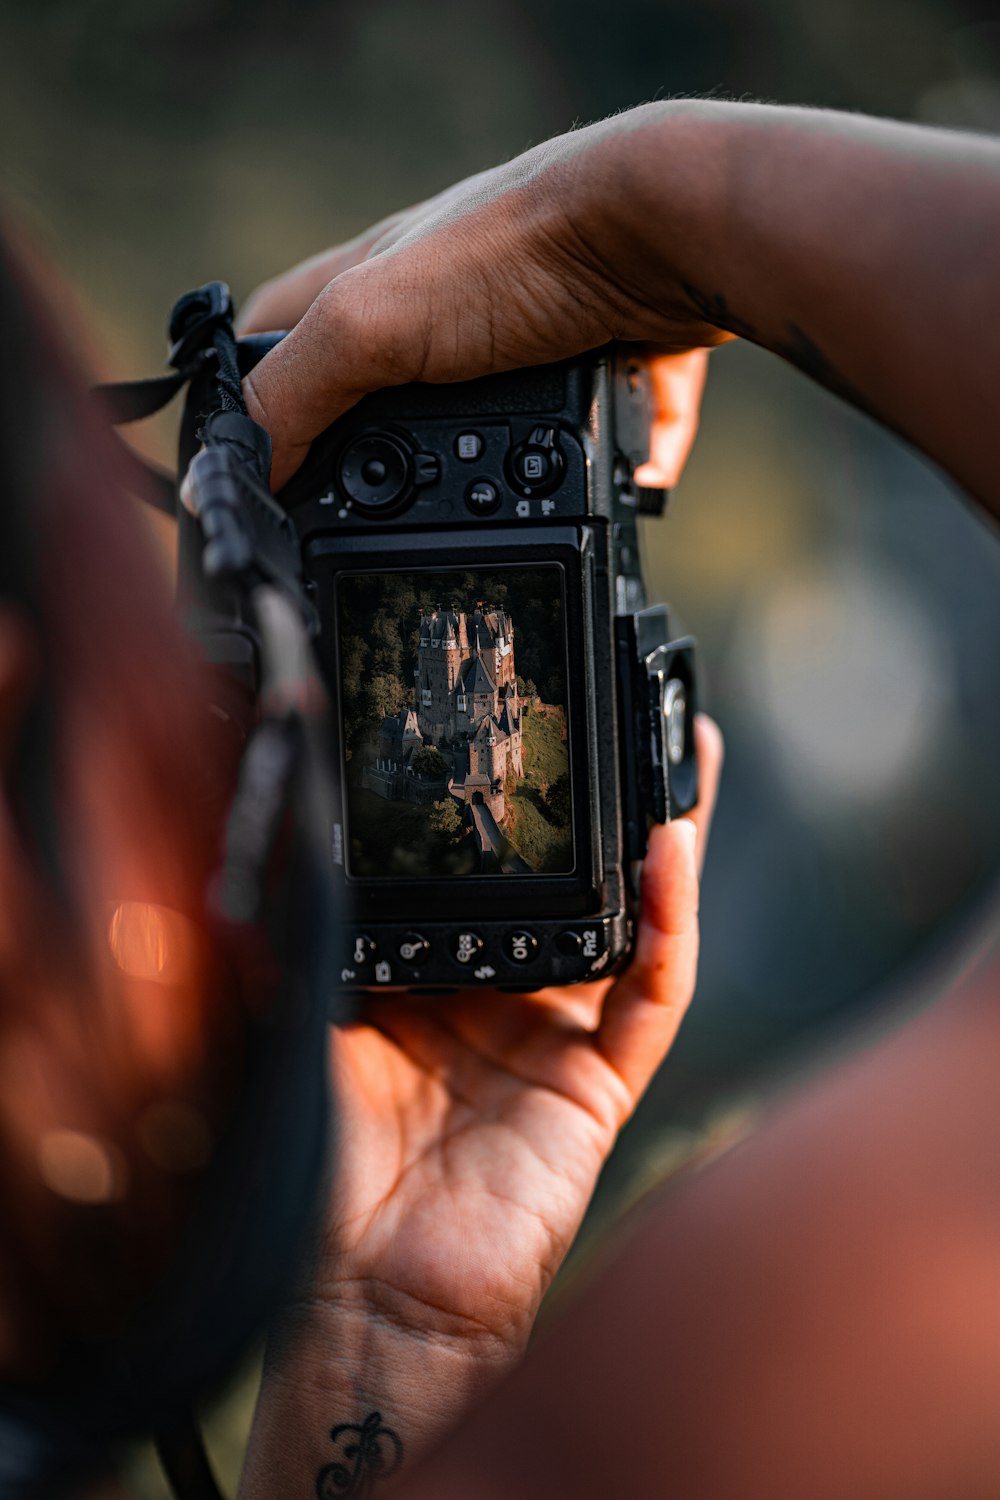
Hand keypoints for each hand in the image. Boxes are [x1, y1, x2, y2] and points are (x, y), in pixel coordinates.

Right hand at [237, 105, 726, 487]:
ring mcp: (532, 334)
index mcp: (374, 283)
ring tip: (502, 520)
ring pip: (496, 426)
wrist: (661, 232)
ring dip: (499, 477)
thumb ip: (298, 393)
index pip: (283, 337)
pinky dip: (608, 466)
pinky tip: (612, 495)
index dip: (259, 397)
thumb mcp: (371, 324)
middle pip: (389, 393)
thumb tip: (241, 473)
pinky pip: (601, 433)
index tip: (255, 469)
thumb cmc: (516, 249)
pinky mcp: (610, 359)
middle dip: (390, 462)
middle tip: (384, 520)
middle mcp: (448, 305)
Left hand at [239, 715, 722, 1499]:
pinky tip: (671, 850)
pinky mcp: (600, 1087)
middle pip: (572, 886)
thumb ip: (309, 929)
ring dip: (667, 842)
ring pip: (631, 922)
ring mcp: (558, 1042)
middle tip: (633, 714)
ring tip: (693, 751)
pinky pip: (651, 993)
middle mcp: (501, 1002)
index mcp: (431, 982)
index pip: (484, 876)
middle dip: (607, 807)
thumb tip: (284, 820)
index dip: (507, 810)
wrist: (366, 1298)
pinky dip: (667, 923)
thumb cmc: (323, 1173)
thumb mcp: (304, 1017)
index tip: (515, 732)